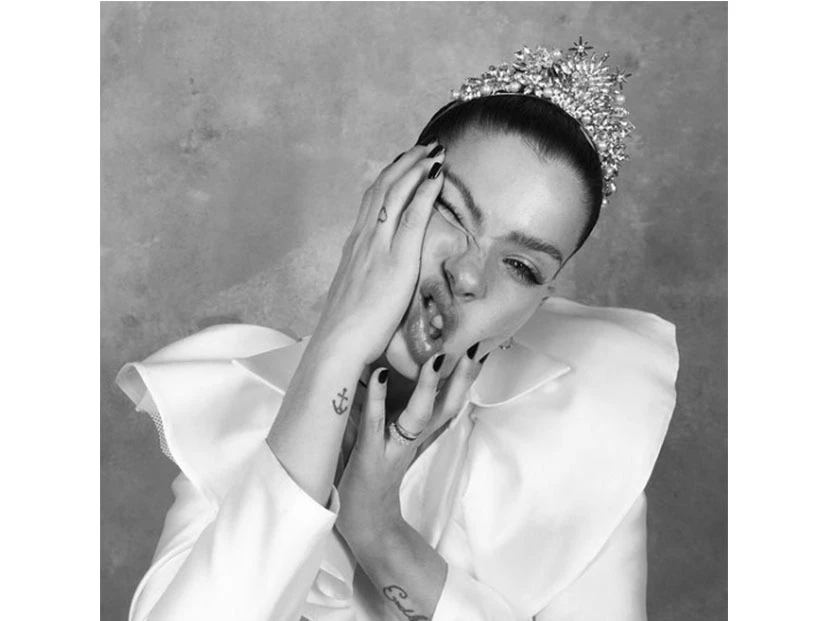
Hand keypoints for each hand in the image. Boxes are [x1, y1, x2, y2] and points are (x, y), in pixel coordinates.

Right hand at [313, 142, 445, 364]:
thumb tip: (375, 281)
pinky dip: (424, 191)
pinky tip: (437, 176)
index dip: (389, 179)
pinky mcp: (396, 259)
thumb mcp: (356, 295)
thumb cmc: (349, 329)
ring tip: (434, 152)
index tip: (404, 165)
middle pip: (382, 188)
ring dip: (415, 168)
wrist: (339, 343)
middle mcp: (363, 239)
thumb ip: (367, 280)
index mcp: (354, 247)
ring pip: (395, 193)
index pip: (371, 201)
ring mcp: (378, 246)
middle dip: (404, 164)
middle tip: (423, 148)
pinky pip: (413, 216)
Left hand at [336, 347, 487, 545]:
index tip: (478, 349)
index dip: (464, 378)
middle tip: (476, 347)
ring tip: (436, 357)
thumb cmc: (370, 479)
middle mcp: (413, 440)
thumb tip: (388, 374)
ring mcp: (393, 448)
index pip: (448, 403)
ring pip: (418, 415)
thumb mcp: (386, 442)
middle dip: (462, 378)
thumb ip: (391, 413)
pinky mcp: (370, 456)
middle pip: (446, 406)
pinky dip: (377, 399)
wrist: (364, 527)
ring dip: (428, 387)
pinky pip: (375, 424)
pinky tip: (379, 375)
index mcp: (418, 435)